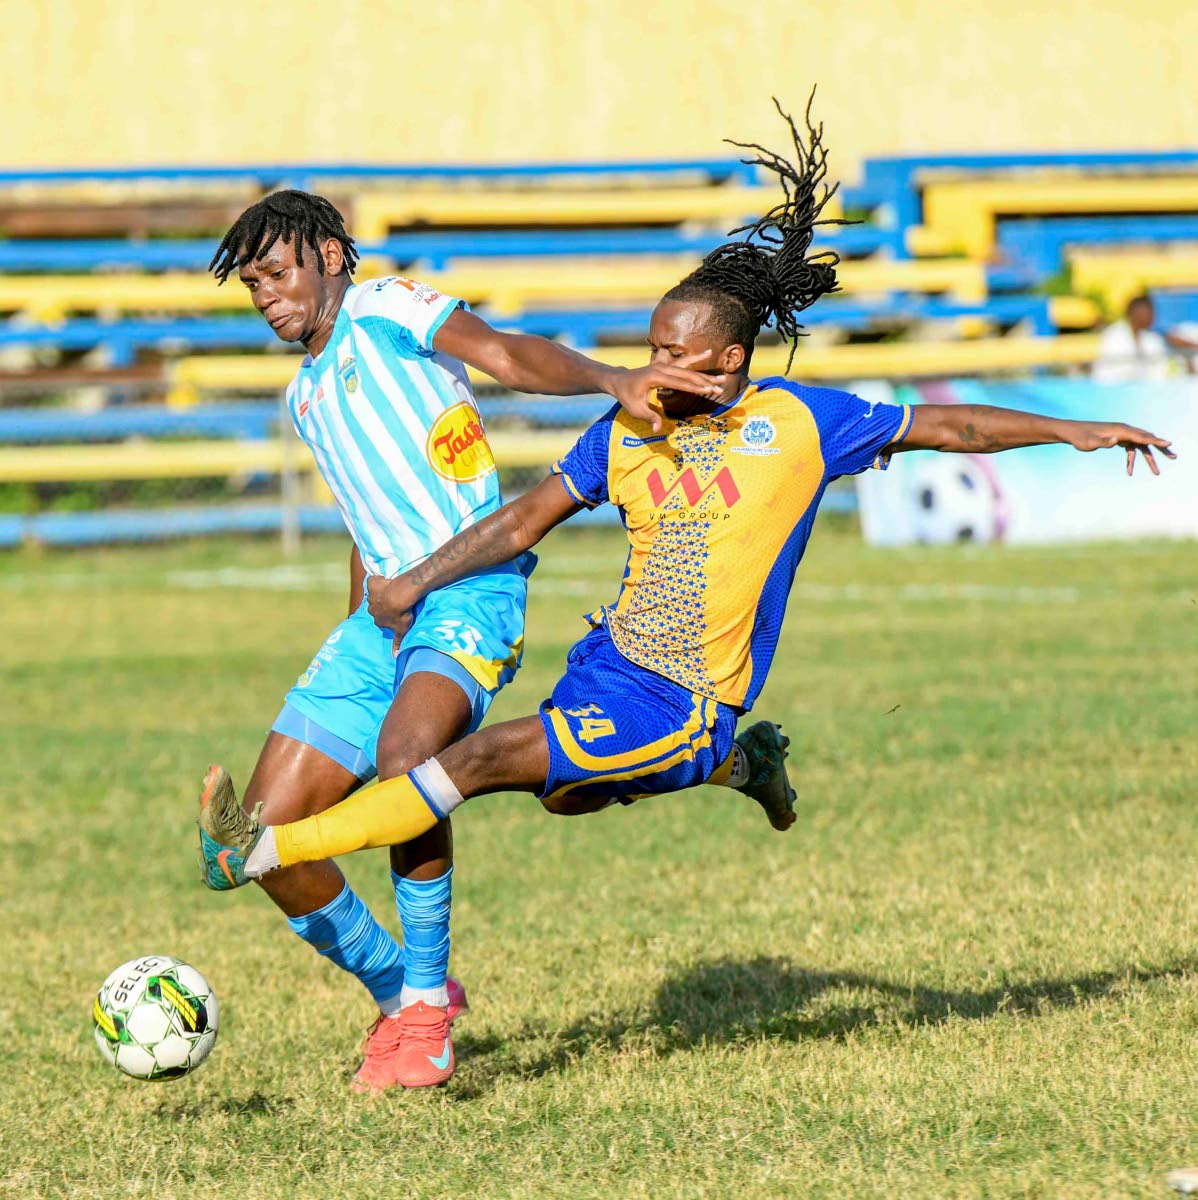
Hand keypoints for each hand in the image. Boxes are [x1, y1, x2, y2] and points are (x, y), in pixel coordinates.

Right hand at [366, 575, 418, 652]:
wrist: (401, 594)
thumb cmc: (402, 613)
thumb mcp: (402, 630)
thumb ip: (397, 643)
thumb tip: (395, 657)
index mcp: (377, 620)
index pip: (381, 620)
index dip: (388, 616)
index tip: (395, 614)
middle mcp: (371, 609)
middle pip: (376, 608)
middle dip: (383, 606)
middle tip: (394, 602)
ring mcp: (371, 596)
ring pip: (374, 595)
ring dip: (381, 594)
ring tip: (392, 591)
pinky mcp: (372, 583)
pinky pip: (373, 582)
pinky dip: (377, 581)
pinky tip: (385, 580)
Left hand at [607, 351, 727, 431]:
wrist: (620, 380)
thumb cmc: (627, 396)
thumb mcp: (635, 409)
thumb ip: (648, 417)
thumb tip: (657, 429)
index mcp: (655, 377)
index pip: (679, 383)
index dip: (695, 387)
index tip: (709, 389)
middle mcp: (662, 368)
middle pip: (688, 375)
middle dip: (705, 381)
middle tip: (721, 386)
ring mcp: (665, 365)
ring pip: (689, 369)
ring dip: (705, 373)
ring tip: (722, 376)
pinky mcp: (667, 365)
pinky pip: (684, 361)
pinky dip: (696, 358)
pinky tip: (708, 353)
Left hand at [1065, 422, 1176, 475]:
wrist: (1071, 433)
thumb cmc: (1079, 437)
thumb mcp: (1090, 443)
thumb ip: (1104, 442)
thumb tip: (1116, 440)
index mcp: (1120, 430)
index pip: (1142, 436)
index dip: (1156, 441)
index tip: (1169, 444)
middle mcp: (1123, 430)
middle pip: (1146, 439)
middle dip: (1160, 449)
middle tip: (1174, 457)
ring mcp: (1120, 434)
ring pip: (1140, 445)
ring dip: (1148, 458)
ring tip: (1156, 472)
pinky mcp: (1116, 438)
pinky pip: (1130, 448)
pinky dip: (1131, 459)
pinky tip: (1129, 471)